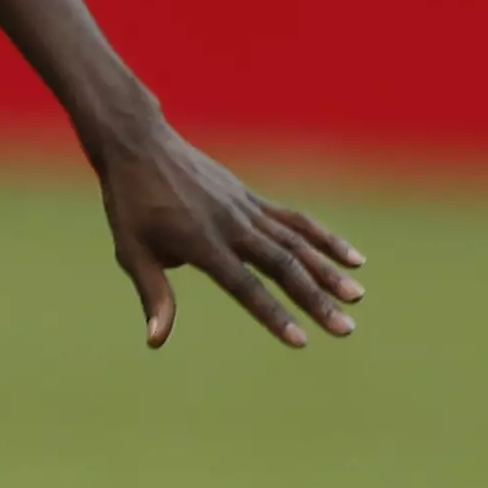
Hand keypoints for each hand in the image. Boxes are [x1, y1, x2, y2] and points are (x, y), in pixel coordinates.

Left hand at [95, 121, 364, 348]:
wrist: (140, 146)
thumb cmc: (130, 205)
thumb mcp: (131, 251)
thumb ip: (154, 295)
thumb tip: (156, 341)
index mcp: (202, 243)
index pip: (245, 286)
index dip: (273, 314)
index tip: (301, 340)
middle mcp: (232, 226)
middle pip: (283, 267)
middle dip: (316, 300)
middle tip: (345, 329)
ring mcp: (246, 209)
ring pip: (297, 243)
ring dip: (329, 271)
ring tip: (357, 296)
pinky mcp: (253, 199)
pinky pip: (295, 221)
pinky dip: (324, 239)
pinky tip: (353, 258)